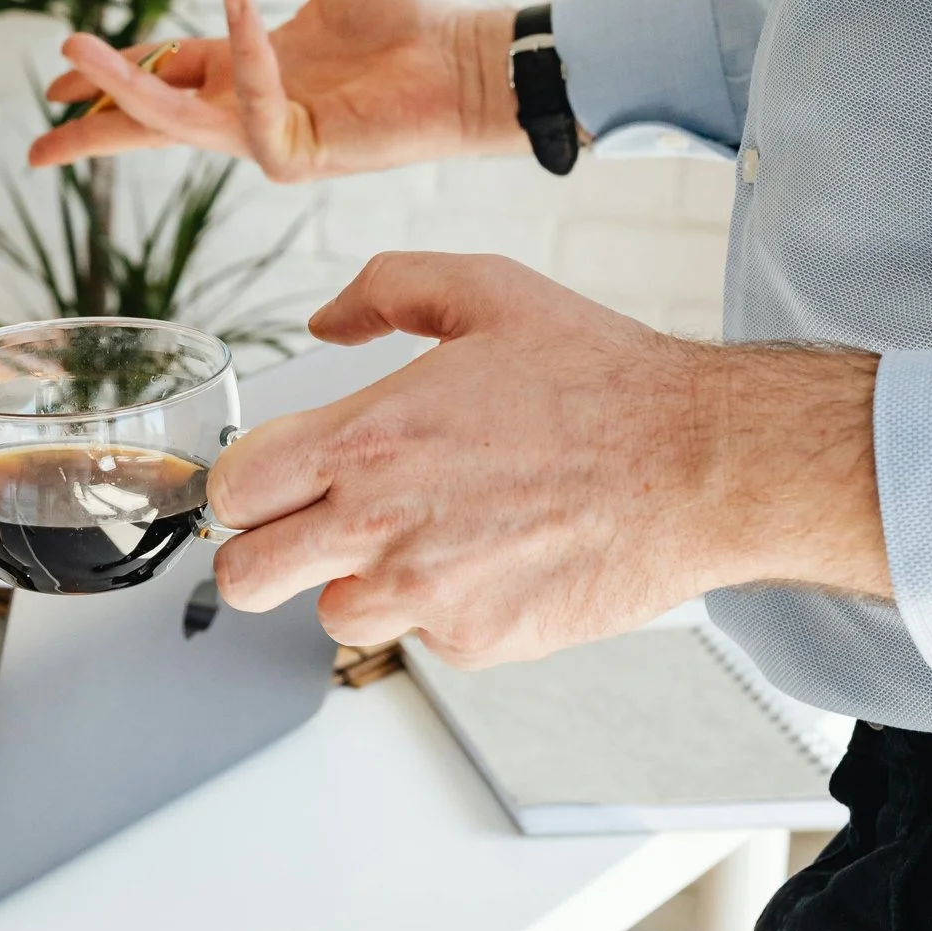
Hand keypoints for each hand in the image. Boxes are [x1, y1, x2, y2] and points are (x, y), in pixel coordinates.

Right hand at [29, 0, 522, 180]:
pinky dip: (244, 58)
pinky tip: (239, 5)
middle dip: (94, 129)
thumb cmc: (417, 24)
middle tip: (37, 140)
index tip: (62, 70)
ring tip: (74, 58)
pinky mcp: (302, 152)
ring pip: (177, 125)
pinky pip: (251, 112)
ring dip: (124, 94)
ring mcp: (272, 136)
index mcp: (250, 72)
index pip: (164, 77)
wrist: (470, 55)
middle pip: (152, 123)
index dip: (115, 74)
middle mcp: (250, 110)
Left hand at [205, 252, 889, 665]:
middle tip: (306, 530)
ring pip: (330, 614)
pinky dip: (441, 607)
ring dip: (356, 583)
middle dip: (263, 552)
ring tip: (421, 536)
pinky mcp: (477, 641)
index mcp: (364, 440)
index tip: (269, 482)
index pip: (233, 490)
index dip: (242, 485)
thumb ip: (385, 289)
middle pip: (245, 576)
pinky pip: (421, 635)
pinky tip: (490, 556)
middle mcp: (379, 524)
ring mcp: (426, 592)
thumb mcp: (486, 291)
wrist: (699, 465)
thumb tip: (327, 321)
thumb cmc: (602, 381)